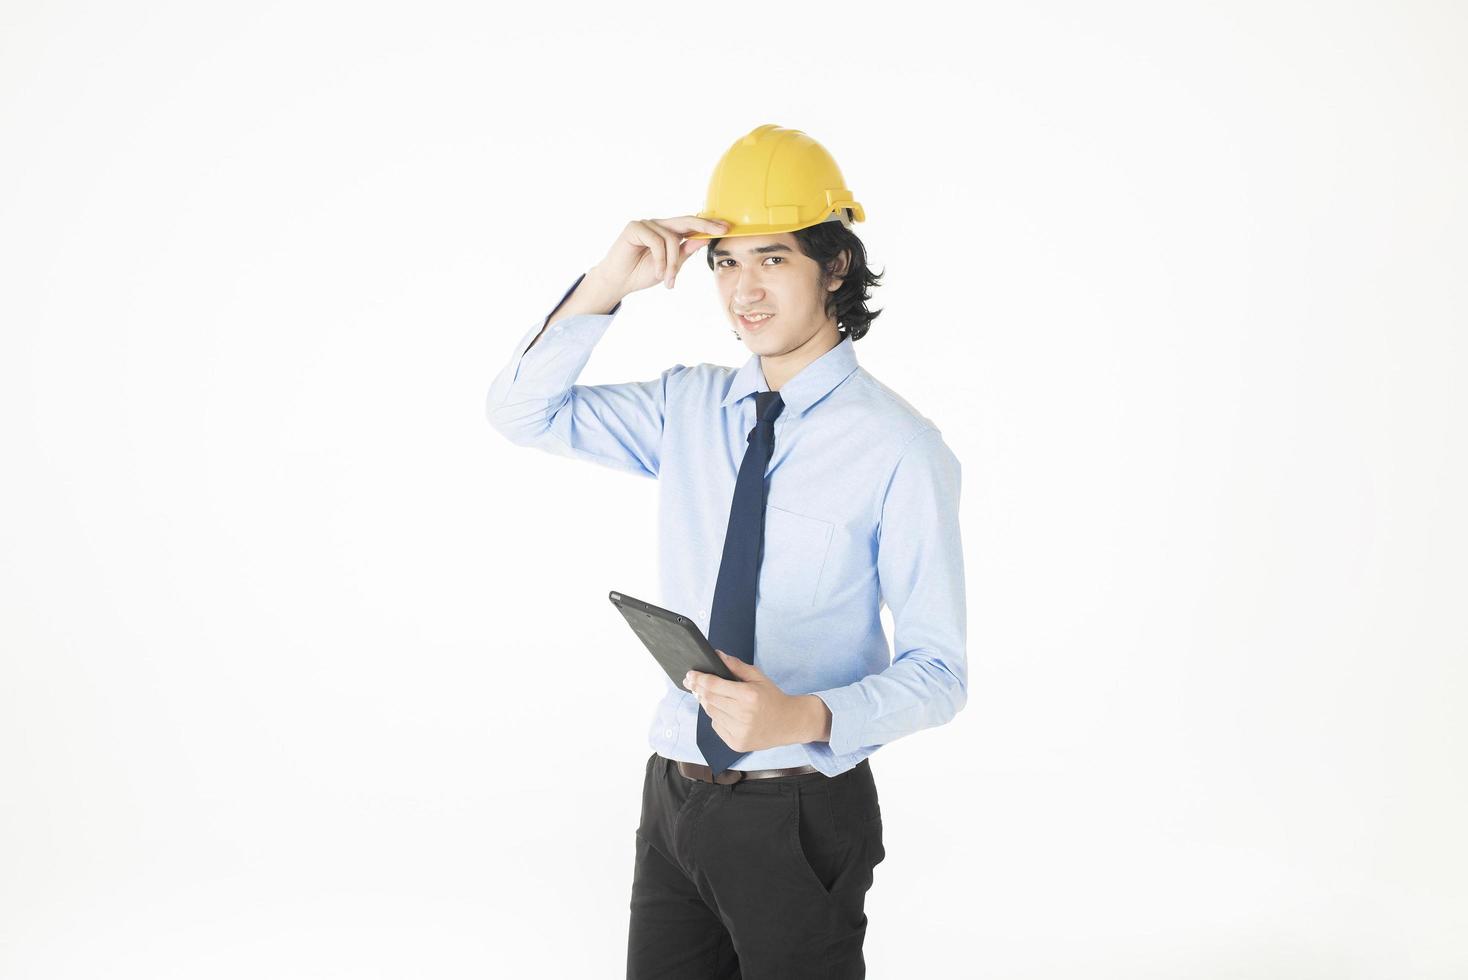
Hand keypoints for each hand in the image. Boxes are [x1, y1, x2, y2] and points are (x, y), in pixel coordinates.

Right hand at [589, 216, 729, 296]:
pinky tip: (657, 271)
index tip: (726, 227)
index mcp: (666, 232)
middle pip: (685, 221)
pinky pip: (657, 242)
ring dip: (673, 263)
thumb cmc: (641, 274)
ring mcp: (645, 224)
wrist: (618, 282)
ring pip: (672, 239)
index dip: (707, 224)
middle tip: (721, 230)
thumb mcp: (670, 266)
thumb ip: (685, 251)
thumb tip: (704, 238)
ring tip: (668, 279)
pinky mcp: (634, 227)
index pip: (690, 225)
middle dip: (705, 225)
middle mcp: (657, 224)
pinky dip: (661, 260)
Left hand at [683, 650, 813, 752]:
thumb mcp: (758, 677)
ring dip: (707, 703)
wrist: (789, 723)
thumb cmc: (772, 697)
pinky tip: (723, 711)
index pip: (714, 685)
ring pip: (711, 713)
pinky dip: (716, 717)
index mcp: (749, 696)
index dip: (699, 679)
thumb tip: (717, 655)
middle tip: (692, 683)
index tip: (690, 675)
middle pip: (709, 699)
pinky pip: (716, 726)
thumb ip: (736, 666)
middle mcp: (743, 715)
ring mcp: (739, 732)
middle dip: (699, 690)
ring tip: (708, 695)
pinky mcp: (737, 743)